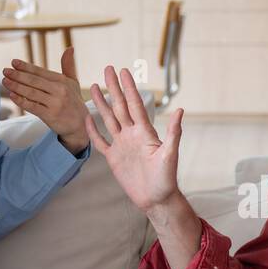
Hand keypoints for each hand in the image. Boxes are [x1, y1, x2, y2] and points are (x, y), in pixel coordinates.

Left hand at [0, 47, 89, 154]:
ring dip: (16, 86)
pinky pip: (33, 106)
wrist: (81, 125)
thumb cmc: (74, 102)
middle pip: (34, 81)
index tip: (13, 62)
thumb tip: (70, 48)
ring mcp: (55, 103)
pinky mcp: (50, 115)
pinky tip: (12, 96)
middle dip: (18, 75)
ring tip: (5, 81)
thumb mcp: (73, 83)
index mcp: (63, 81)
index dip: (26, 66)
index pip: (41, 71)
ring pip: (32, 93)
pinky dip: (21, 101)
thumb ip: (68, 66)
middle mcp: (60, 91)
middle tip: (5, 71)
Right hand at [85, 64, 183, 213]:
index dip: (129, 88)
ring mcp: (122, 145)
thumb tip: (180, 110)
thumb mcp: (170, 155)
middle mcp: (132, 135)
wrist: (156, 199)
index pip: (135, 104)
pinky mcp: (114, 158)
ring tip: (93, 86)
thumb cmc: (166, 179)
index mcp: (145, 132)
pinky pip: (101, 141)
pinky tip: (87, 118)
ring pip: (109, 119)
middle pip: (120, 106)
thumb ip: (174, 132)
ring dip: (102, 103)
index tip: (124, 71)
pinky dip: (93, 130)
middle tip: (107, 68)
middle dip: (113, 87)